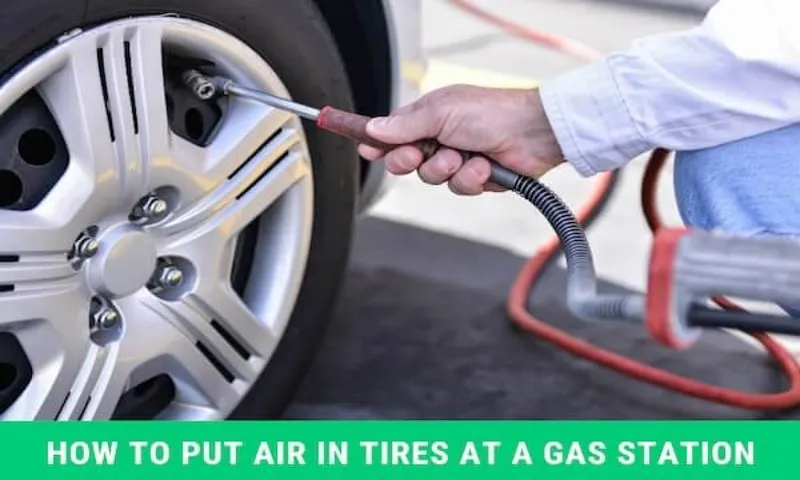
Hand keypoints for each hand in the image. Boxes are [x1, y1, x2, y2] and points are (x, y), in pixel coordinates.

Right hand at [358, 84, 564, 194]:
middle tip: (419, 154)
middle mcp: (440, 137)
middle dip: (411, 160)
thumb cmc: (491, 112)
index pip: (393, 131)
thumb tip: (374, 128)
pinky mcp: (475, 178)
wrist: (533, 132)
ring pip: (431, 178)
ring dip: (447, 169)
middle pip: (405, 160)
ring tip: (465, 156)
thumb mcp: (441, 113)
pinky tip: (484, 167)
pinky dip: (470, 179)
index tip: (366, 150)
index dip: (379, 142)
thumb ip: (404, 125)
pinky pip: (457, 188)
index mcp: (429, 116)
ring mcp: (457, 158)